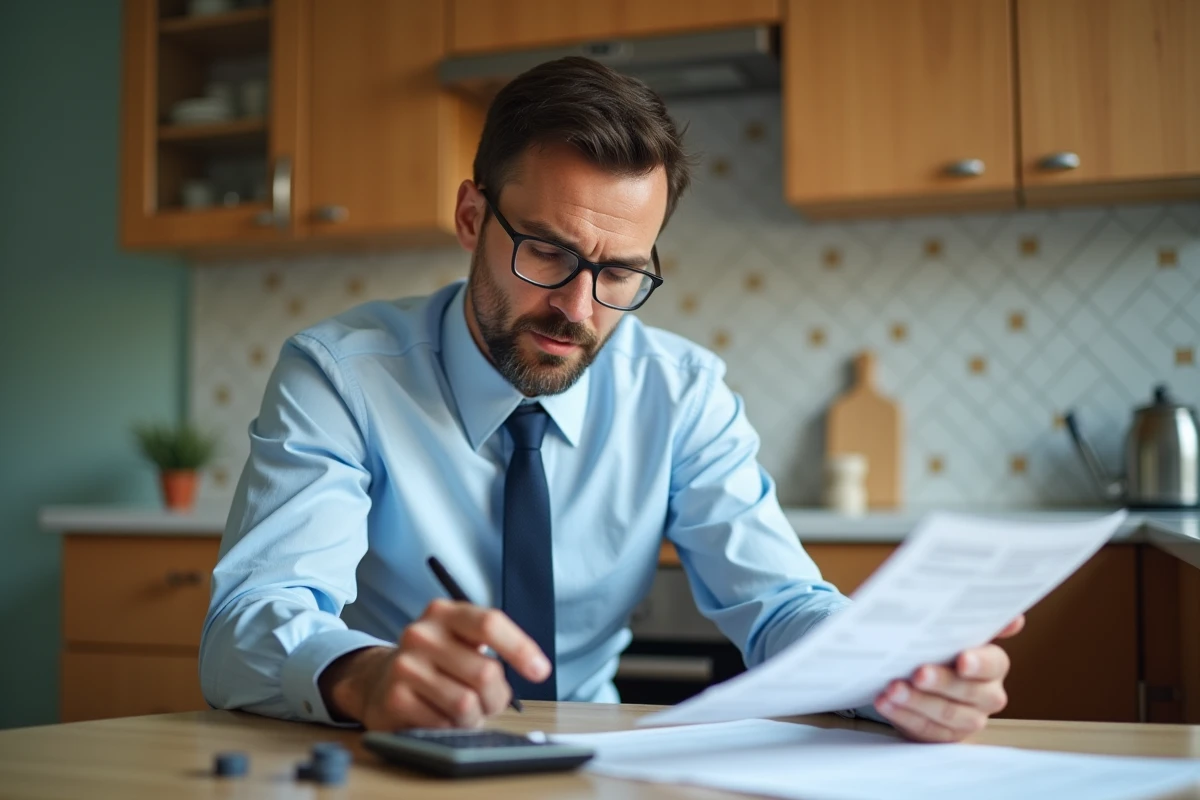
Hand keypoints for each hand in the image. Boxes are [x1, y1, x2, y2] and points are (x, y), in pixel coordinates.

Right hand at [319, 599, 550, 730]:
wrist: (379, 681)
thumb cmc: (437, 663)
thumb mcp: (462, 642)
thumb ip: (493, 647)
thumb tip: (536, 667)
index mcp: (446, 613)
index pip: (489, 623)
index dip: (520, 648)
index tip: (540, 670)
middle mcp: (422, 634)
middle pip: (484, 672)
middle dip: (495, 696)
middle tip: (488, 701)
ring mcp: (405, 665)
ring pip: (466, 703)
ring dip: (473, 716)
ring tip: (461, 709)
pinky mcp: (395, 697)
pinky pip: (443, 723)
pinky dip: (449, 726)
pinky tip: (437, 715)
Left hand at [874, 615, 1024, 742]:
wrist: (929, 683)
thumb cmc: (943, 652)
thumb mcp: (956, 633)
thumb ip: (977, 622)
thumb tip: (1015, 618)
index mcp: (993, 666)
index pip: (994, 664)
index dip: (980, 663)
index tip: (963, 659)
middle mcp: (987, 695)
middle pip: (968, 691)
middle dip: (941, 682)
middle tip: (919, 673)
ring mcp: (968, 719)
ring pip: (946, 713)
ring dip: (917, 701)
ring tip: (893, 689)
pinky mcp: (944, 736)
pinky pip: (925, 728)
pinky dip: (903, 715)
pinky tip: (885, 702)